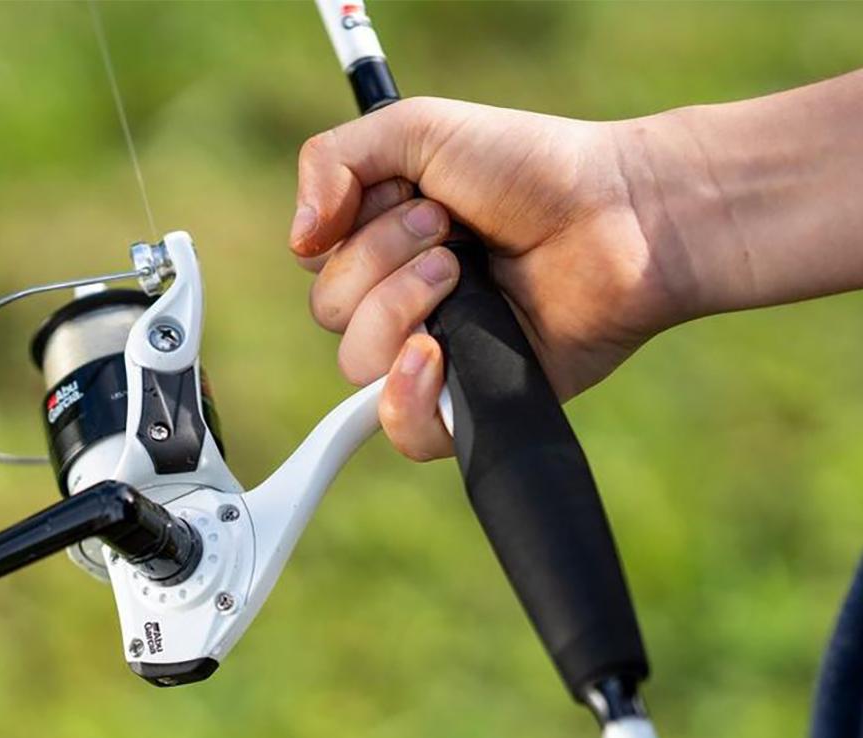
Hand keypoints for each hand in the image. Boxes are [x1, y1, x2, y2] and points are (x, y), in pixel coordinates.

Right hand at [289, 97, 688, 460]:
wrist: (618, 216)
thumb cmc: (532, 168)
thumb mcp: (417, 128)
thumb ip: (333, 160)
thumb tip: (296, 239)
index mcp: (383, 246)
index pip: (319, 265)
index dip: (354, 234)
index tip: (415, 199)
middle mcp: (401, 302)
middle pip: (331, 315)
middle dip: (384, 266)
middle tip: (453, 235)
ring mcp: (433, 354)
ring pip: (356, 366)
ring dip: (402, 310)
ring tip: (465, 274)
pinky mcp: (469, 401)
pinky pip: (403, 431)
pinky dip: (406, 397)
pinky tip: (435, 354)